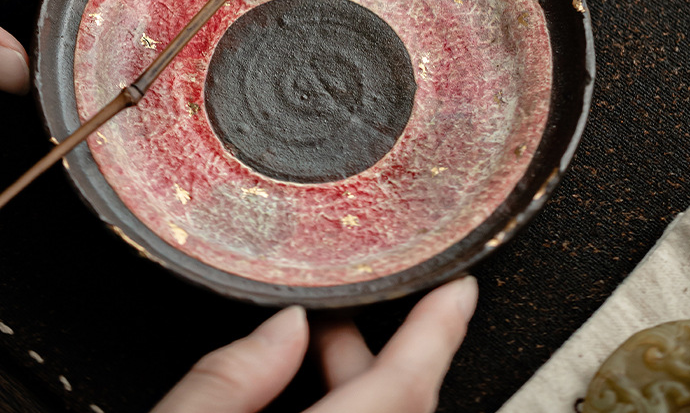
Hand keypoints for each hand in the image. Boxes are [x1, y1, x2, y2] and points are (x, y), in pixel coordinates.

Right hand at [151, 276, 477, 412]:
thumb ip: (229, 377)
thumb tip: (282, 324)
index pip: (405, 385)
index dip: (441, 329)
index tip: (460, 287)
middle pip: (399, 401)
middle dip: (377, 344)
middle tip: (343, 301)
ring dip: (357, 376)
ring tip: (310, 337)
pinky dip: (342, 404)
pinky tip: (302, 390)